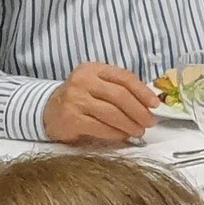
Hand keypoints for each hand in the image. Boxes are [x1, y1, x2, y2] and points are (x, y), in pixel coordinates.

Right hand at [43, 62, 157, 143]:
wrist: (48, 110)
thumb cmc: (80, 98)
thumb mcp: (98, 86)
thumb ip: (120, 90)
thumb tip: (150, 104)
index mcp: (93, 69)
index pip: (125, 78)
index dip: (143, 92)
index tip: (155, 105)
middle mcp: (83, 81)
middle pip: (120, 96)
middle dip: (139, 111)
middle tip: (150, 122)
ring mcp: (75, 99)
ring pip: (111, 113)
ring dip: (130, 124)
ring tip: (139, 131)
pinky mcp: (70, 118)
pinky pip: (100, 127)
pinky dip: (115, 133)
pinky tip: (123, 136)